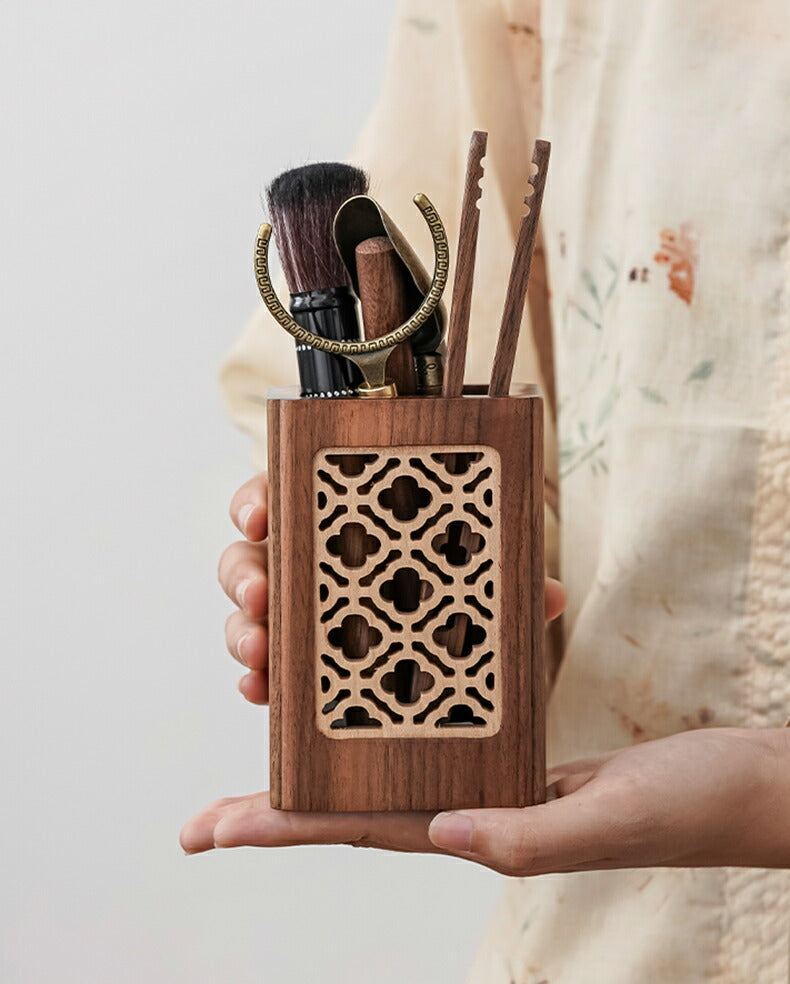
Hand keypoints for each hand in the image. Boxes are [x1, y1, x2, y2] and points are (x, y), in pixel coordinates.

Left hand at [181, 727, 789, 870]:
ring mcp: (497, 778)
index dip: (281, 828)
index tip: (210, 828)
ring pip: (390, 769)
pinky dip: (393, 725)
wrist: (745, 788)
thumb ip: (530, 838)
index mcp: (486, 829)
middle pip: (355, 806)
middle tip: (206, 814)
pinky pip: (440, 734)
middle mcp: (476, 806)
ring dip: (326, 764)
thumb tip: (441, 834)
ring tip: (269, 752)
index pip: (362, 829)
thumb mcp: (615, 820)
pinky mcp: (524, 749)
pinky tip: (372, 711)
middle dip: (276, 810)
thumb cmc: (697, 809)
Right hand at [217, 471, 565, 705]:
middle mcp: (302, 561)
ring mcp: (294, 612)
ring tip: (260, 656)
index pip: (279, 493)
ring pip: (246, 613)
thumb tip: (552, 597)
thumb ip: (503, 579)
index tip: (261, 518)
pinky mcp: (294, 660)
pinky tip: (261, 692)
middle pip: (248, 555)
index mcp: (335, 523)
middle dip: (244, 575)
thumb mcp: (472, 576)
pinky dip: (256, 679)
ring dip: (243, 631)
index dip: (259, 501)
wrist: (442, 649)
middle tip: (261, 596)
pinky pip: (261, 666)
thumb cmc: (444, 586)